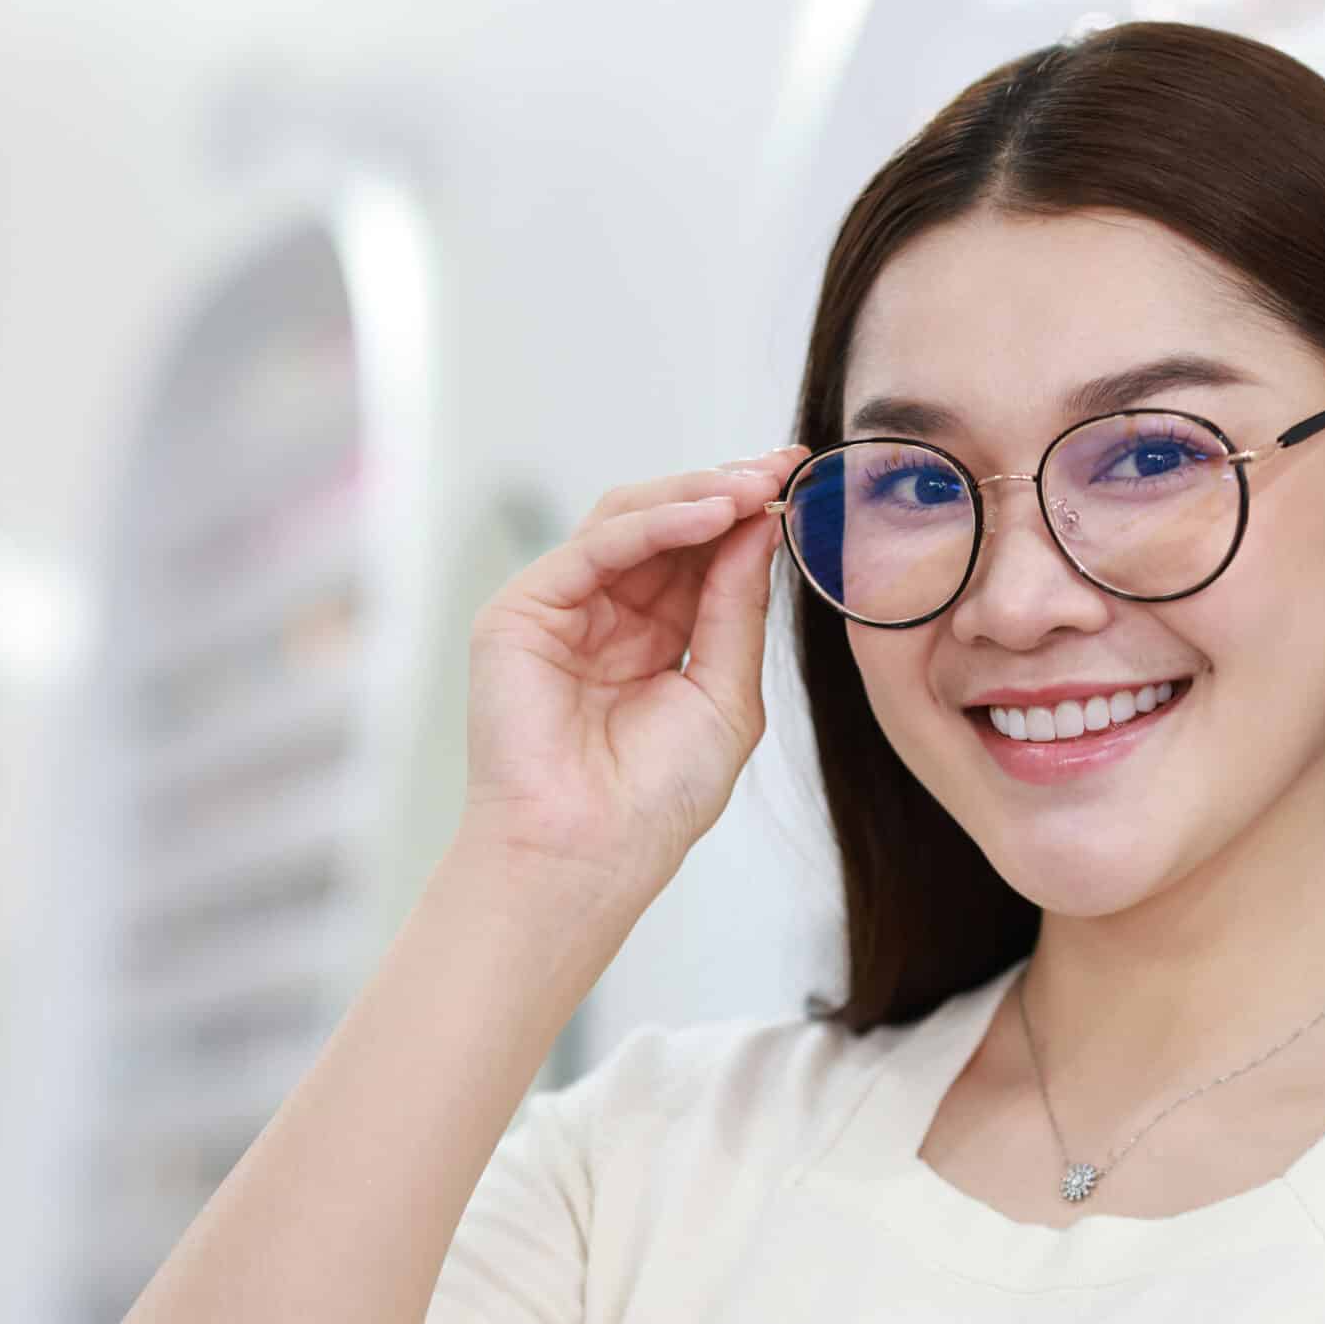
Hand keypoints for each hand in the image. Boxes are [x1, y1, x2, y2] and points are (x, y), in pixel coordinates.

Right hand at [456, 444, 809, 880]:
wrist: (590, 855)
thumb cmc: (656, 799)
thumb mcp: (725, 694)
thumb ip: (737, 609)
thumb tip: (761, 527)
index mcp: (656, 636)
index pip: (702, 554)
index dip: (749, 514)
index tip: (803, 478)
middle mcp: (606, 613)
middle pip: (667, 524)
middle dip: (728, 491)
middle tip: (784, 468)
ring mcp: (561, 608)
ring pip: (629, 519)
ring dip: (697, 495)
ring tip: (756, 485)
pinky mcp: (521, 611)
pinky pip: (595, 545)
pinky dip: (657, 522)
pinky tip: (714, 515)